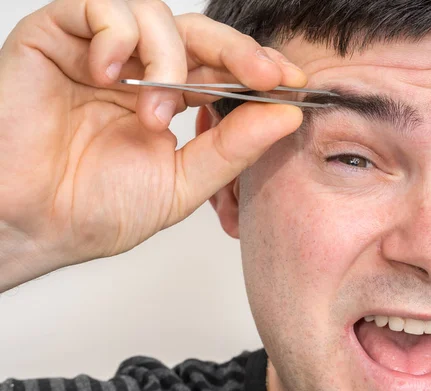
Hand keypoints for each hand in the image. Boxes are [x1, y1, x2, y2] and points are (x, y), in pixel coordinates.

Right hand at [0, 0, 304, 290]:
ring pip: (154, 14)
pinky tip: (111, 75)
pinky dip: (117, 35)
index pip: (220, 67)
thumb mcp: (181, 182)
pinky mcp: (56, 37)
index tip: (292, 82)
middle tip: (265, 76)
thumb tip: (286, 116)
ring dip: (167, 59)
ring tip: (153, 113)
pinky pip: (100, 6)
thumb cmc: (95, 208)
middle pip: (198, 33)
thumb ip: (232, 148)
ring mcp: (99, 52)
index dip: (257, 67)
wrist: (32, 224)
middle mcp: (137, 70)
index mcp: (166, 100)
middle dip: (238, 51)